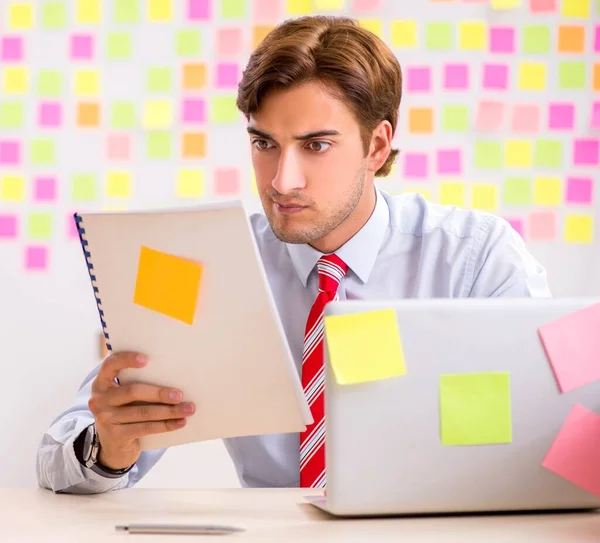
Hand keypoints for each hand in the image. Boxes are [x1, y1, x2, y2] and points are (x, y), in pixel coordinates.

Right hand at [88, 352, 194, 469]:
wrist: (113, 448)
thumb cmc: (126, 412)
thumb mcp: (126, 397)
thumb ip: (139, 384)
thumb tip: (174, 376)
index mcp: (102, 383)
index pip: (110, 365)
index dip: (127, 359)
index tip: (146, 359)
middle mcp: (100, 399)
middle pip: (133, 391)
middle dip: (159, 393)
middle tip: (180, 394)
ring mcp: (105, 418)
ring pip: (143, 412)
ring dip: (169, 411)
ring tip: (188, 409)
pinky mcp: (116, 436)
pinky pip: (145, 428)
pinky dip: (166, 425)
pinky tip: (180, 422)